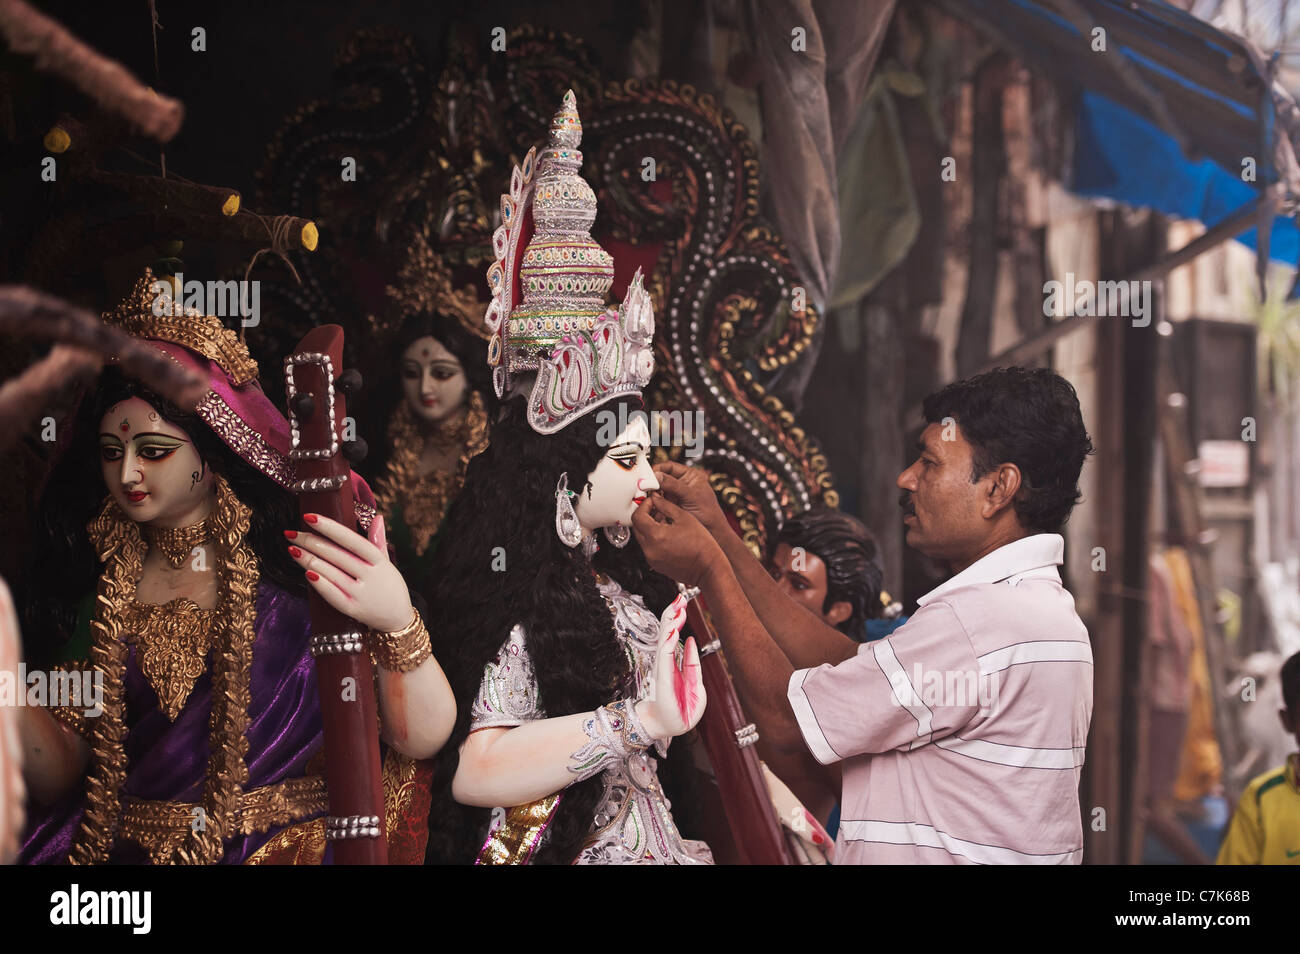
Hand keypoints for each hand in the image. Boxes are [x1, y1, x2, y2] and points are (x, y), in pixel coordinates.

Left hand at [285, 512, 412, 632]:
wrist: (397, 619)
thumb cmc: (388, 586)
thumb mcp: (386, 562)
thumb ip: (378, 540)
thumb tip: (376, 516)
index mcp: (379, 560)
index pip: (352, 540)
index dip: (330, 528)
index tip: (309, 517)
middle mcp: (371, 576)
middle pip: (336, 555)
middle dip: (311, 542)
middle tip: (291, 533)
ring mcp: (362, 594)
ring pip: (331, 573)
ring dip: (308, 560)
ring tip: (292, 549)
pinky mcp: (353, 610)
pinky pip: (333, 595)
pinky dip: (319, 583)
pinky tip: (305, 572)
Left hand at [630, 491, 725, 588]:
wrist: (707, 568)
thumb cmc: (701, 545)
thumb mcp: (684, 517)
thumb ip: (666, 505)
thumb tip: (656, 499)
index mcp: (655, 536)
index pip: (637, 516)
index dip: (644, 506)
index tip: (652, 502)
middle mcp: (650, 549)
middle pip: (637, 527)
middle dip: (645, 516)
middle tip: (657, 510)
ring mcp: (651, 559)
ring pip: (642, 538)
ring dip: (649, 528)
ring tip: (665, 523)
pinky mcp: (655, 565)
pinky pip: (649, 548)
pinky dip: (653, 539)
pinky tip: (668, 536)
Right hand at [636, 593, 705, 738]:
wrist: (670, 728)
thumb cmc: (682, 711)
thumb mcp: (697, 687)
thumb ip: (693, 664)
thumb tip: (692, 641)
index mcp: (674, 663)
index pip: (674, 635)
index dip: (677, 619)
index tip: (681, 602)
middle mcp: (666, 663)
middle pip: (667, 632)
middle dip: (673, 614)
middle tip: (679, 596)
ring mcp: (663, 669)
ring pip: (665, 639)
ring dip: (671, 622)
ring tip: (677, 606)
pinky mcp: (663, 678)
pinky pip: (665, 656)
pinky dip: (668, 642)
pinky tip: (673, 629)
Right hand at [652, 461, 726, 534]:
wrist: (711, 533)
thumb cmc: (709, 512)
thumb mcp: (691, 495)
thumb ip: (674, 485)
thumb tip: (657, 476)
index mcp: (689, 476)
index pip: (669, 466)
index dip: (658, 469)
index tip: (649, 476)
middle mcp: (680, 484)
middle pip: (661, 478)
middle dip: (653, 483)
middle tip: (645, 487)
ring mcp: (674, 496)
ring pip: (657, 491)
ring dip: (652, 494)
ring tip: (649, 497)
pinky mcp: (669, 507)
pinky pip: (657, 502)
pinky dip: (653, 503)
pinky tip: (652, 505)